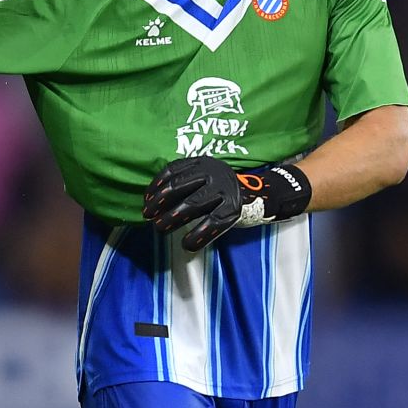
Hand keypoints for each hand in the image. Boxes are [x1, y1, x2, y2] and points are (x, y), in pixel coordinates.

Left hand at [143, 157, 311, 250]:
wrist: (261, 195)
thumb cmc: (223, 190)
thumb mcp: (206, 178)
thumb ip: (186, 183)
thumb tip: (153, 202)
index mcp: (203, 163)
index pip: (173, 170)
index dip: (156, 185)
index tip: (146, 200)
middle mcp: (213, 172)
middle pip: (180, 186)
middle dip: (160, 202)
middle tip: (147, 215)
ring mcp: (224, 190)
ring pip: (193, 204)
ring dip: (173, 217)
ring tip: (159, 228)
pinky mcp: (234, 208)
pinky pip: (212, 223)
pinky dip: (198, 235)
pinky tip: (187, 244)